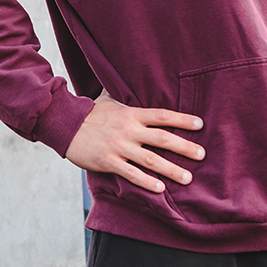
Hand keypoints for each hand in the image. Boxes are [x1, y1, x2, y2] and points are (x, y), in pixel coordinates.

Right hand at [65, 90, 204, 193]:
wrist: (64, 124)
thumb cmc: (89, 112)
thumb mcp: (108, 99)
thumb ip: (124, 95)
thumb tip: (131, 77)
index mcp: (131, 114)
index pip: (162, 115)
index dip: (182, 119)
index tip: (200, 124)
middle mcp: (128, 130)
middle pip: (162, 139)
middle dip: (185, 147)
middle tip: (202, 154)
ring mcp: (119, 147)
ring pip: (151, 160)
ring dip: (171, 169)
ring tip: (188, 177)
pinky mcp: (108, 161)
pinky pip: (131, 174)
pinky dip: (146, 182)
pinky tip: (160, 189)